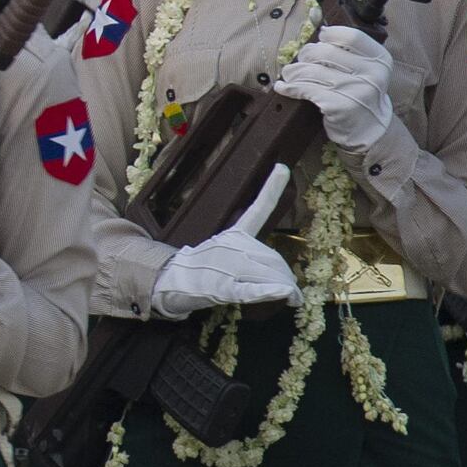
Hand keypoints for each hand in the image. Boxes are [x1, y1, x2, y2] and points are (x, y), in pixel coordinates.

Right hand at [150, 163, 300, 317]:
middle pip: (273, 259)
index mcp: (235, 234)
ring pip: (269, 275)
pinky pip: (250, 289)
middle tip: (293, 294)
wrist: (172, 281)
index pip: (257, 209)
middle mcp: (232, 245)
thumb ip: (259, 263)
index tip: (282, 167)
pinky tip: (284, 293)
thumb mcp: (231, 258)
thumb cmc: (207, 270)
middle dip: (287, 277)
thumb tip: (289, 286)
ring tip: (292, 299)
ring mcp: (227, 266)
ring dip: (285, 289)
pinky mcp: (223, 288)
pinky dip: (267, 291)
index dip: (271, 188)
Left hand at [276, 23, 394, 153]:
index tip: (319, 39)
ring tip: (289, 75)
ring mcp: (355, 90)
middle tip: (300, 62)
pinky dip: (289, 87)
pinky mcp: (339, 105)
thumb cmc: (360, 93)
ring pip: (310, 71)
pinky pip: (305, 89)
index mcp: (380, 59)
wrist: (371, 129)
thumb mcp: (363, 69)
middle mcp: (372, 73)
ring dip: (293, 72)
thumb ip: (345, 47)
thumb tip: (317, 21)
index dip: (330, 35)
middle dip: (305, 55)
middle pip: (324, 52)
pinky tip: (283, 87)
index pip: (351, 36)